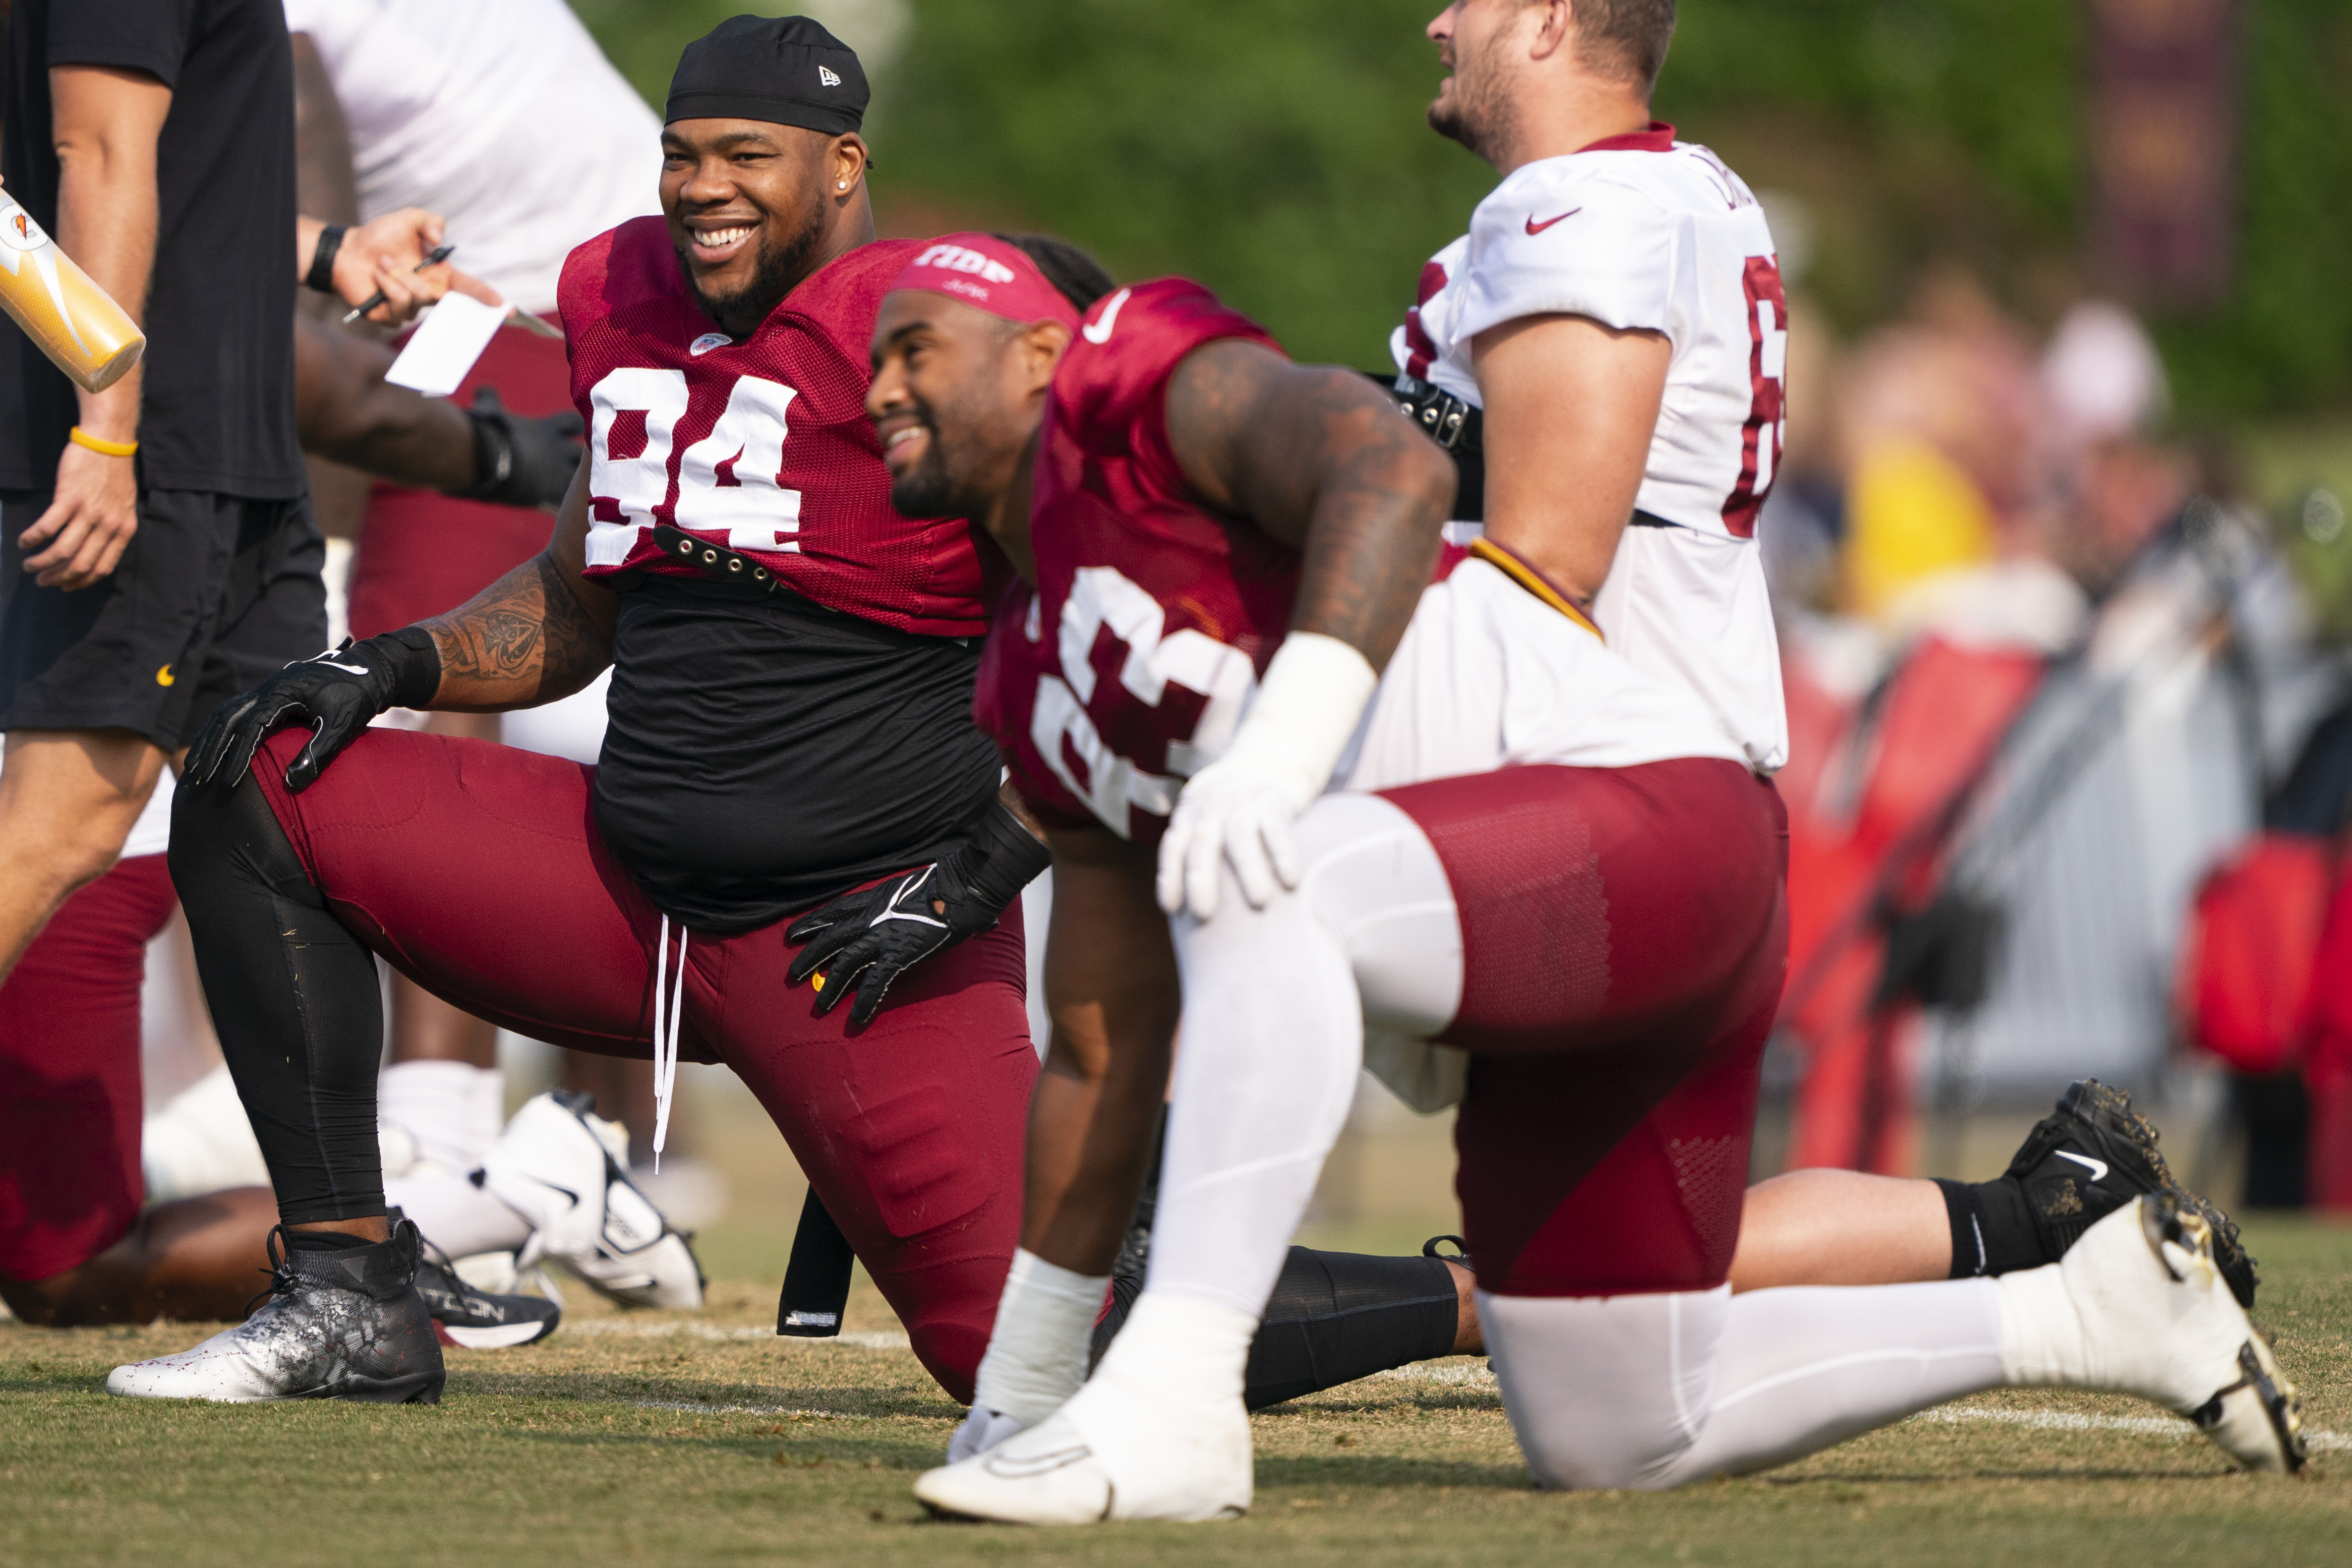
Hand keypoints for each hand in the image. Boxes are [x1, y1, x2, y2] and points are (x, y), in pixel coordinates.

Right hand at [22, 438, 137, 588]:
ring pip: (63, 551)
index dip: (82, 582)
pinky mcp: (69, 498)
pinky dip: (33, 538)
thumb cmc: (113, 474)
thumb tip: (96, 549)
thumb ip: (113, 529)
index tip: (66, 586)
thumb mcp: (124, 507)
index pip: (103, 567)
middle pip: (80, 564)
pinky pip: (47, 527)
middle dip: (58, 578)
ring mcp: (89, 513)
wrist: (108, 443)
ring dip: (42, 562)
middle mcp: (108, 526)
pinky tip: (24, 542)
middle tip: (42, 580)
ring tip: (29, 564)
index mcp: (123, 530)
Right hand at [184, 632, 436, 791]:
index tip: (229, 783)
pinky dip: (219, 729)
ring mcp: (266, 688)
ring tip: (195, 769)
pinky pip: (235, 710)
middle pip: (227, 718)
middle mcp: (268, 687)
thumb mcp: (343, 725)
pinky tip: (213, 748)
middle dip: (211, 749)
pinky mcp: (270, 693)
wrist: (369, 671)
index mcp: (282, 691)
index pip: (250, 727)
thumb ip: (318, 752)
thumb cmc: (358, 697)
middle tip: (198, 779)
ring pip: (225, 713)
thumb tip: (291, 783)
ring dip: (209, 739)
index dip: (237, 757)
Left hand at [333, 208, 502, 325]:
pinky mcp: (392, 318)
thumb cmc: (379, 237)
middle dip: (441, 292)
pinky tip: (376, 274)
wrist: (347, 252)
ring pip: (418, 296)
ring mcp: (411, 308)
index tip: (503, 307)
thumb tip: (440, 242)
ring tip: (383, 263)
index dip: (486, 297)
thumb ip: (430, 221)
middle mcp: (429, 294)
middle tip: (425, 275)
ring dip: (398, 274)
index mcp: (439, 275)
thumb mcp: (409, 219)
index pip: (468, 288)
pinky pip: (399, 303)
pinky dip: (386, 283)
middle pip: (449, 302)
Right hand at [462, 388, 583, 508]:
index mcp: (546, 429)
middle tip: (584, 466)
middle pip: (586, 455)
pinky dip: (569, 508)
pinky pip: (567, 503)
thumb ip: (488, 399)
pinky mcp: (549, 494)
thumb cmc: (485, 430)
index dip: (578, 427)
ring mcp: (557, 473)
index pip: (573, 423)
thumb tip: (483, 390)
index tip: (580, 430)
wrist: (484, 458)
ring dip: (582, 485)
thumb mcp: (487, 409)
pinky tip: (569, 512)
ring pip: (584, 480)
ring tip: (580, 492)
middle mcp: (558, 450)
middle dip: (587, 460)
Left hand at [786, 862, 994, 1026]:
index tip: (793, 933)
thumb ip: (900, 901)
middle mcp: (871, 917)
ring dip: (830, 984)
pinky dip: (865, 1001)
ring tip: (820, 1004)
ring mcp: (883, 936)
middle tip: (793, 975)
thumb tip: (908, 908)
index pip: (834, 911)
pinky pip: (875, 982)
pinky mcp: (899, 954)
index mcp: (874, 899)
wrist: (960, 889)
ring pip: (845, 963)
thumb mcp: (910, 888)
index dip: (812, 923)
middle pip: (831, 938)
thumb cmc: (945, 886)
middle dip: (809, 956)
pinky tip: (857, 1017)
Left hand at [1155, 755, 1311, 921]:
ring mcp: (1243, 802)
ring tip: (1259, 903)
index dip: (1169, 877)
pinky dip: (1284, 855)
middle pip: (1203, 844)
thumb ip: (1186, 846)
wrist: (1267, 760)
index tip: (1171, 909)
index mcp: (1189, 814)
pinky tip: (1290, 882)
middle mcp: (1212, 807)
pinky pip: (1277, 830)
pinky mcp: (1274, 801)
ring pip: (1241, 837)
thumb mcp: (1199, 815)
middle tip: (1204, 915)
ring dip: (1249, 871)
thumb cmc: (1228, 807)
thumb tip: (1171, 904)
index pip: (1174, 847)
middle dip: (1201, 880)